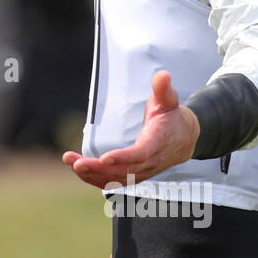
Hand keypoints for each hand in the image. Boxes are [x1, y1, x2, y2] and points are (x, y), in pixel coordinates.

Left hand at [62, 70, 198, 188]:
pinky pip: (116, 182)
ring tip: (72, 163)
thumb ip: (163, 89)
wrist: (185, 138)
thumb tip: (162, 75)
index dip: (123, 157)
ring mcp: (143, 171)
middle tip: (76, 163)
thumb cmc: (171, 116)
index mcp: (158, 141)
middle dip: (98, 168)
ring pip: (118, 179)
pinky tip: (80, 171)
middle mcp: (151, 161)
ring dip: (93, 174)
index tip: (104, 158)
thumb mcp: (168, 100)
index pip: (141, 153)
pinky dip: (96, 179)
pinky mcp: (136, 175)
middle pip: (124, 170)